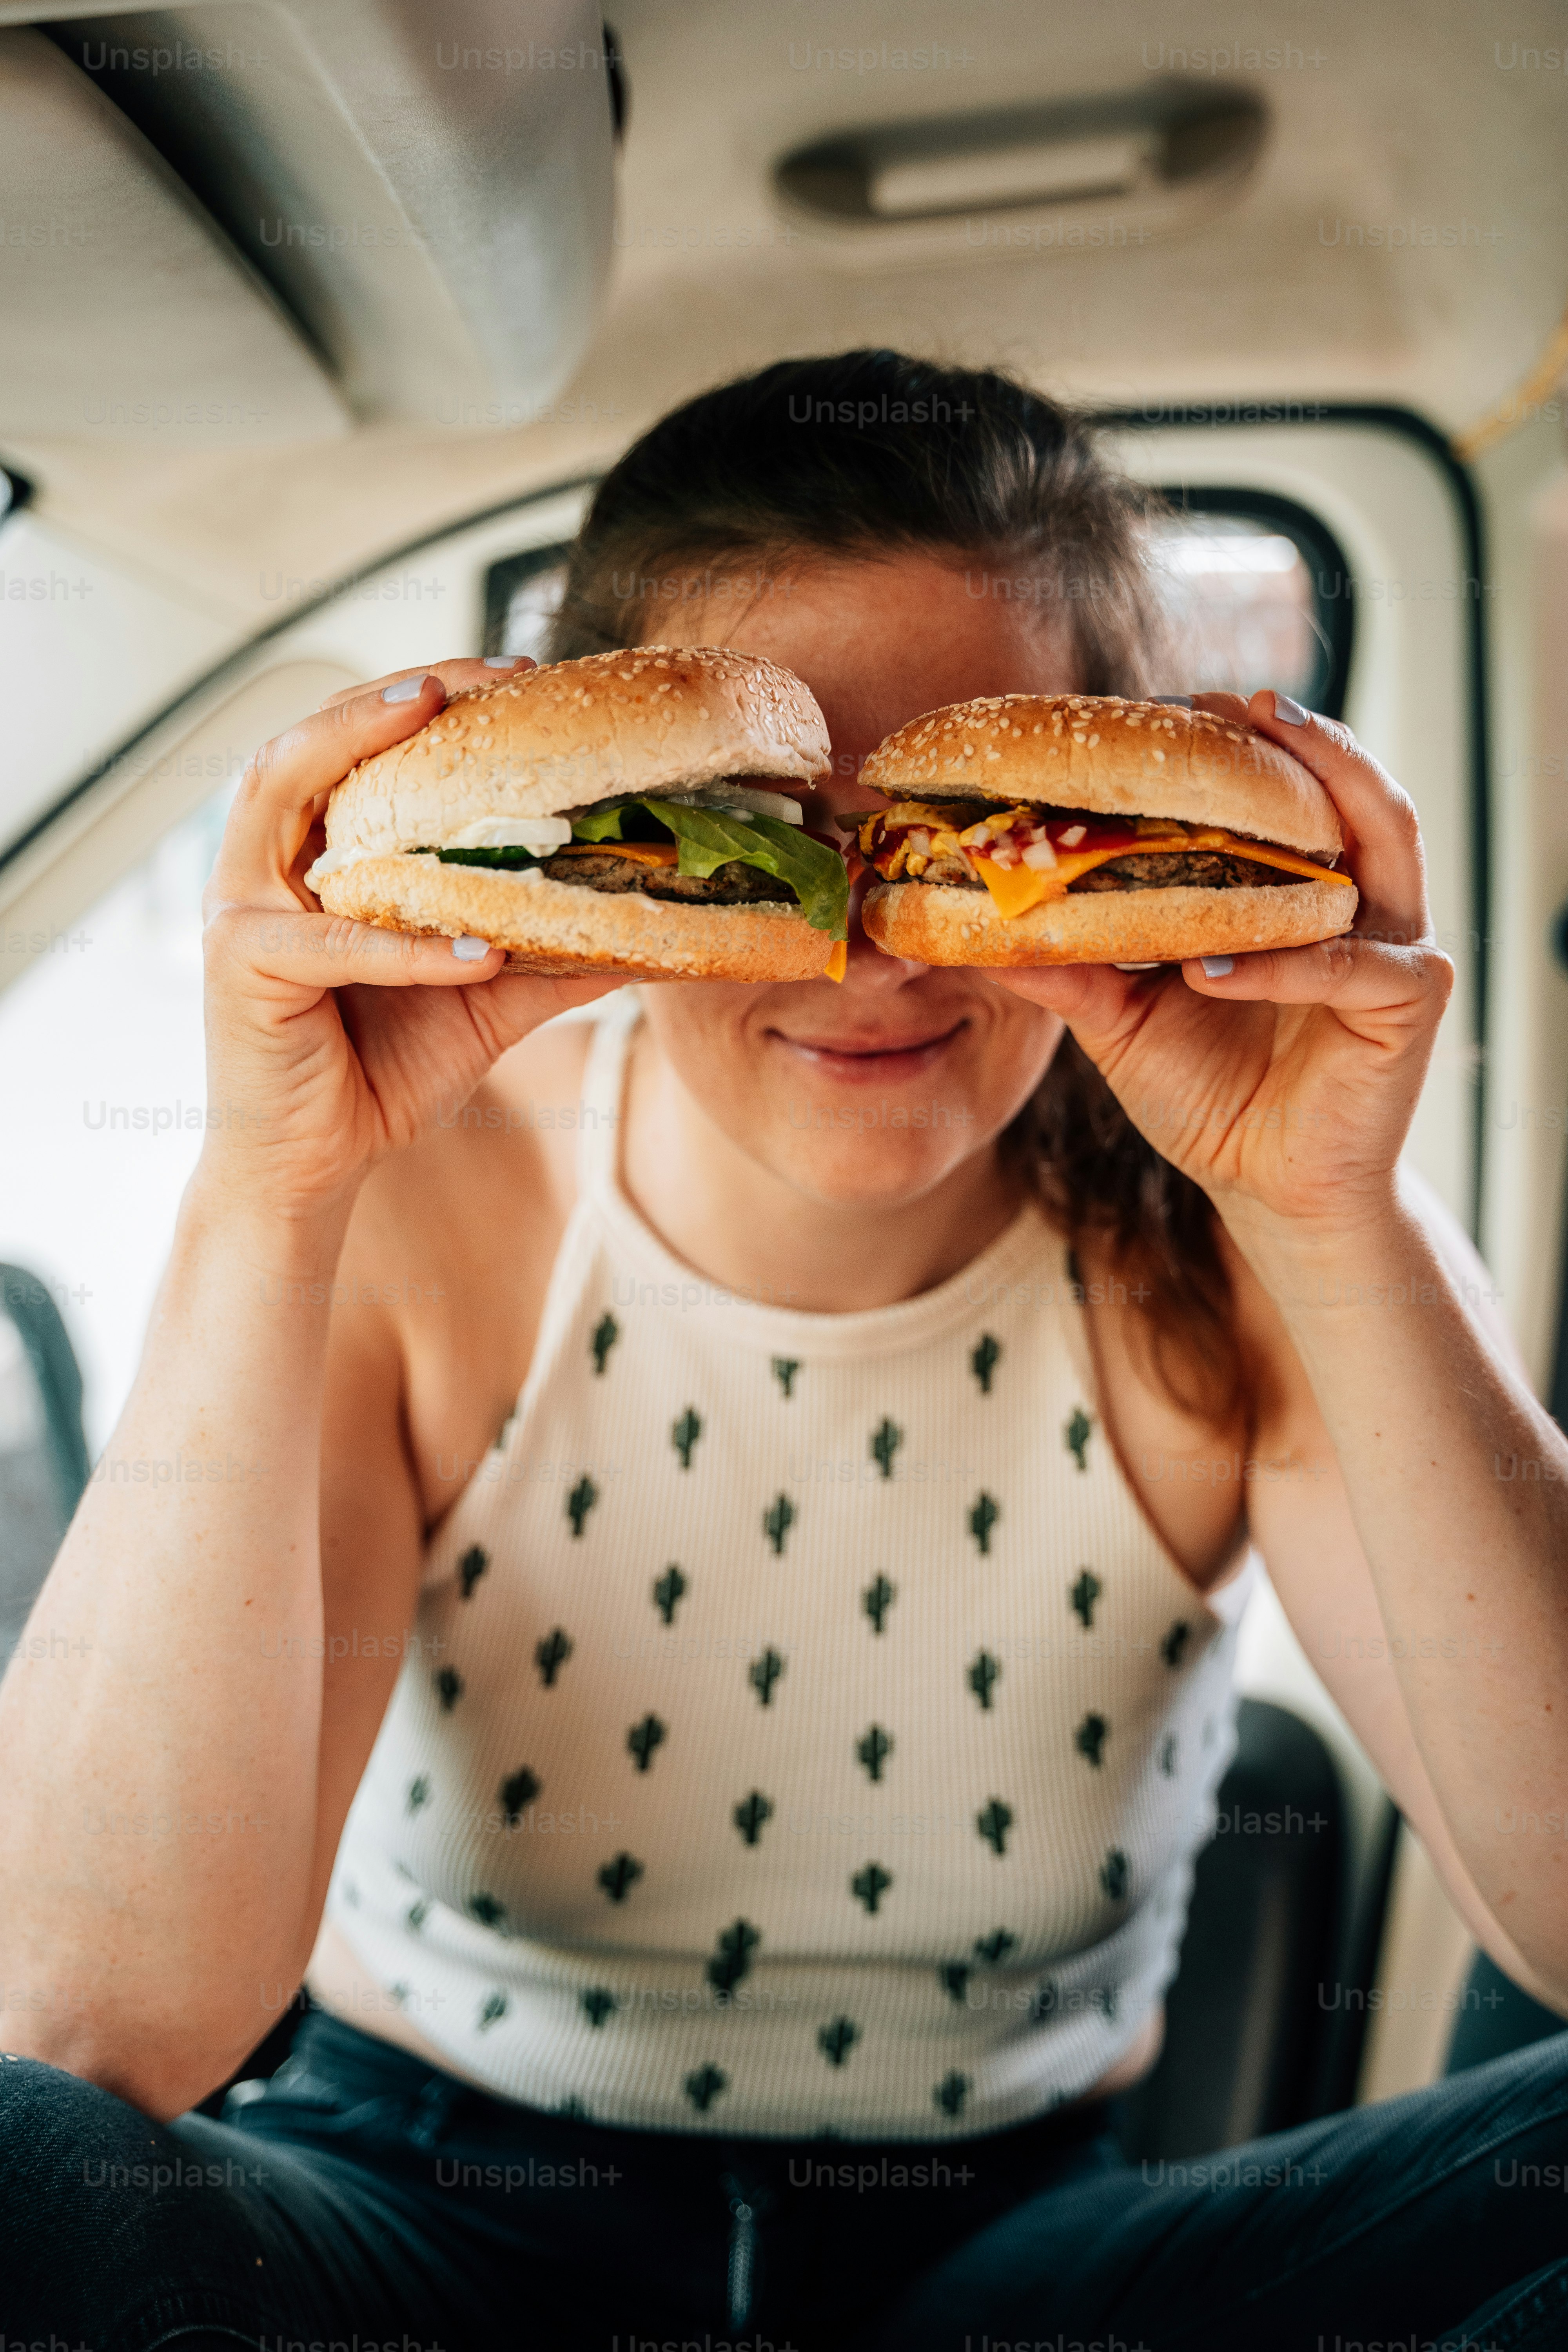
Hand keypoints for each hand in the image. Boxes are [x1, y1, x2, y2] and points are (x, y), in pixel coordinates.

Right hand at [198, 657, 616, 1218]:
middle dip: (388, 695)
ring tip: (433, 722)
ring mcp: (239, 909)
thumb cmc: (384, 1069)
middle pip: (311, 742)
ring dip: (356, 748)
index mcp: (313, 856)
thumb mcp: (484, 997)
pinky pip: (334, 942)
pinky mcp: (240, 967)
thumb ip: (549, 953)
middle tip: (475, 678)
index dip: (422, 694)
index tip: (510, 673)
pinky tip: (475, 951)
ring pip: (286, 796)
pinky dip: (405, 945)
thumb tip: (651, 923)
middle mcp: (263, 865)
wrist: (320, 1163)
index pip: (355, 745)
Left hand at [989, 691, 1453, 1247]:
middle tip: (1236, 703)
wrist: (1264, 1190)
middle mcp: (1359, 906)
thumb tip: (978, 925)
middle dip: (1299, 740)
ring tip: (1265, 751)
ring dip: (1323, 794)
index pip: (1285, 799)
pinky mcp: (1409, 1002)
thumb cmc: (1209, 1097)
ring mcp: (1394, 948)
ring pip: (1380, 843)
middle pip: (1348, 795)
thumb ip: (1071, 969)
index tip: (1174, 704)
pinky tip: (1213, 967)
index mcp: (1300, 896)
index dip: (1237, 746)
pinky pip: (1348, 964)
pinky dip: (1282, 963)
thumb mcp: (1123, 1021)